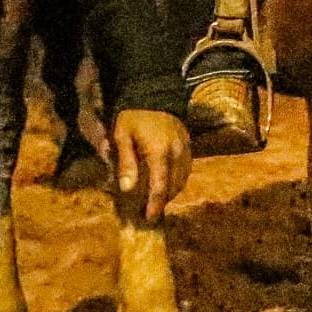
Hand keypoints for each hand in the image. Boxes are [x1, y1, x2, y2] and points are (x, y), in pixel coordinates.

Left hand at [111, 107, 192, 222]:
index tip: (149, 217)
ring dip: (170, 193)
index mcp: (159, 150)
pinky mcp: (189, 146)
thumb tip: (127, 189)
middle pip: (173, 186)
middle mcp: (177, 151)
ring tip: (155, 201)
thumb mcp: (122, 136)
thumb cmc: (133, 117)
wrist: (154, 94)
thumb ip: (126, 163)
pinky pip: (186, 171)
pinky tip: (165, 185)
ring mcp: (185, 148)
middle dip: (162, 201)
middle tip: (148, 212)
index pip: (160, 185)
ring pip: (182, 180)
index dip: (156, 204)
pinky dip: (176, 181)